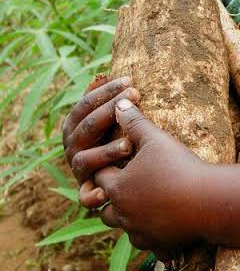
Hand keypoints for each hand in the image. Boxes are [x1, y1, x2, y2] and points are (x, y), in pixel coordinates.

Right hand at [62, 76, 139, 206]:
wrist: (116, 176)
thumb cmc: (112, 137)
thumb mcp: (109, 117)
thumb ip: (104, 99)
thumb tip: (102, 74)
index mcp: (74, 125)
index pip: (86, 104)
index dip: (106, 92)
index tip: (130, 81)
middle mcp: (72, 146)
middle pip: (88, 127)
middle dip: (110, 111)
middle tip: (135, 98)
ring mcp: (78, 169)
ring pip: (86, 160)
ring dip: (106, 152)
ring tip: (129, 145)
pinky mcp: (85, 192)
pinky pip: (85, 196)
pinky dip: (93, 195)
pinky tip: (107, 192)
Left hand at [93, 99, 207, 251]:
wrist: (209, 201)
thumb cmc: (180, 167)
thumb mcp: (155, 139)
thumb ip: (135, 122)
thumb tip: (120, 103)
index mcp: (118, 188)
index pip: (101, 177)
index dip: (107, 167)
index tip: (115, 160)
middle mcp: (123, 214)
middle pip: (104, 208)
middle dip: (111, 197)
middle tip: (124, 184)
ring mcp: (140, 232)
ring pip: (123, 228)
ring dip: (127, 217)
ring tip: (139, 205)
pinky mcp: (158, 245)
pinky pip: (147, 244)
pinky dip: (149, 235)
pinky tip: (159, 226)